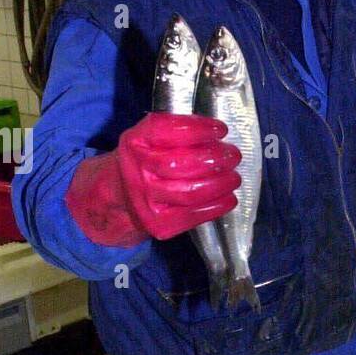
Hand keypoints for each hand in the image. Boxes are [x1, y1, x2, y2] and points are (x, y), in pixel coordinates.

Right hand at [65, 112, 241, 245]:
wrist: (121, 197)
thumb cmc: (145, 161)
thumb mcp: (149, 139)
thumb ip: (175, 132)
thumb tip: (217, 133)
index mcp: (135, 143)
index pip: (167, 131)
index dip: (198, 130)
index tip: (220, 129)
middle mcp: (136, 171)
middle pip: (180, 165)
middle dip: (213, 159)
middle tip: (233, 155)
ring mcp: (146, 200)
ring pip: (189, 193)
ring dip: (219, 184)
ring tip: (234, 177)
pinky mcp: (158, 224)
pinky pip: (193, 216)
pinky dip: (217, 206)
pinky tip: (229, 197)